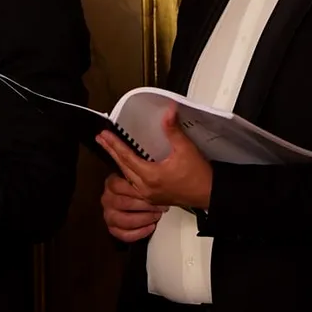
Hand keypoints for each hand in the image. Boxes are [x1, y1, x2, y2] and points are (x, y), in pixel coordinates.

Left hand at [97, 106, 212, 209]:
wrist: (210, 194)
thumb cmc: (200, 176)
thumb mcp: (186, 149)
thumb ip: (173, 130)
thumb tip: (168, 113)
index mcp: (151, 176)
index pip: (127, 158)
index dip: (115, 145)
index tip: (104, 135)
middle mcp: (146, 188)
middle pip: (123, 167)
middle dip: (111, 152)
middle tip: (102, 139)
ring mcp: (148, 195)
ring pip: (127, 177)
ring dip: (119, 163)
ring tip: (111, 151)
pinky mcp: (154, 198)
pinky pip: (134, 185)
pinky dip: (128, 173)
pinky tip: (127, 167)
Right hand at [101, 173, 167, 241]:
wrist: (140, 204)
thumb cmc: (143, 189)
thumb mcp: (141, 177)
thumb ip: (141, 171)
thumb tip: (150, 156)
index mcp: (111, 184)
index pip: (118, 185)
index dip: (136, 190)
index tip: (153, 192)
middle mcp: (107, 199)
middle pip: (123, 203)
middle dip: (145, 205)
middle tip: (161, 205)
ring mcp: (109, 215)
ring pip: (123, 220)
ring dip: (143, 219)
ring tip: (157, 215)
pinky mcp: (113, 229)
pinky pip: (124, 234)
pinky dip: (139, 232)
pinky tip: (151, 227)